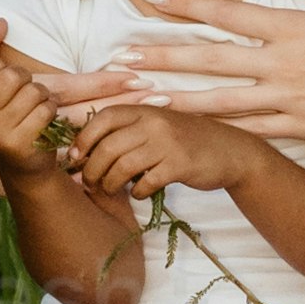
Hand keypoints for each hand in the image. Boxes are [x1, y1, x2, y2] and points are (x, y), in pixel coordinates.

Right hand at [0, 21, 61, 172]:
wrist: (22, 163)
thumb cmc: (7, 112)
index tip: (1, 78)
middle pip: (12, 76)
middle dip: (26, 80)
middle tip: (22, 95)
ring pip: (33, 92)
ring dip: (41, 97)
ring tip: (31, 110)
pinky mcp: (19, 145)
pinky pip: (46, 109)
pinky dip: (50, 111)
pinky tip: (41, 123)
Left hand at [28, 72, 192, 201]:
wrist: (230, 152)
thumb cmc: (186, 142)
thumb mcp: (157, 128)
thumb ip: (127, 134)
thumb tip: (83, 155)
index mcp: (145, 110)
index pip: (104, 118)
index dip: (84, 138)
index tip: (74, 157)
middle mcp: (154, 122)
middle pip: (108, 146)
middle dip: (92, 168)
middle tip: (89, 182)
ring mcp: (168, 143)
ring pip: (123, 166)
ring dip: (110, 183)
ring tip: (110, 189)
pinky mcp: (180, 165)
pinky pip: (146, 182)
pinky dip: (137, 192)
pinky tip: (140, 192)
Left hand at [96, 0, 304, 145]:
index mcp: (294, 27)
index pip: (227, 13)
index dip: (185, 6)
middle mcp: (285, 65)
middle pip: (211, 60)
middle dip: (162, 58)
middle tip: (120, 61)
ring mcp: (292, 100)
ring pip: (223, 101)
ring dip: (179, 98)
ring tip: (141, 99)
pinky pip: (254, 128)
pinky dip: (220, 127)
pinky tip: (191, 127)